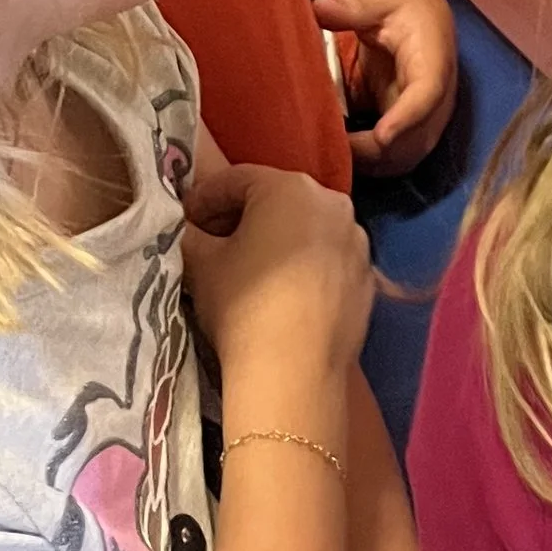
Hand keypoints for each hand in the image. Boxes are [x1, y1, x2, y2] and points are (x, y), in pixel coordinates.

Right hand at [180, 166, 373, 385]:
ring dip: (277, 241)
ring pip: (306, 229)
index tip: (184, 219)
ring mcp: (355, 239)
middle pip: (276, 199)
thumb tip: (187, 228)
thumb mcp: (200, 263)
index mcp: (290, 187)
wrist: (295, 371)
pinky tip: (283, 295)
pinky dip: (304, 267)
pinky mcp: (366, 276)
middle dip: (242, 217)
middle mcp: (332, 202)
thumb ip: (190, 234)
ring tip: (248, 271)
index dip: (204, 197)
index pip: (237, 179)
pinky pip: (326, 260)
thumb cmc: (243, 305)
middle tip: (212, 242)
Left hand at [314, 0, 458, 176]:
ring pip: (407, 155)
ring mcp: (426, 116)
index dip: (406, 118)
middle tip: (332, 146)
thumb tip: (317, 9)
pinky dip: (370, 163)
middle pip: (417, 137)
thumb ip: (352, 7)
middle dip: (377, 151)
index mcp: (433, 59)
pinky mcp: (410, 126)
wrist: (419, 9)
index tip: (381, 136)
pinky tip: (339, 152)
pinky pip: (395, 156)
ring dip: (372, 163)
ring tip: (331, 152)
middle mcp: (438, 95)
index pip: (427, 94)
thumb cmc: (401, 2)